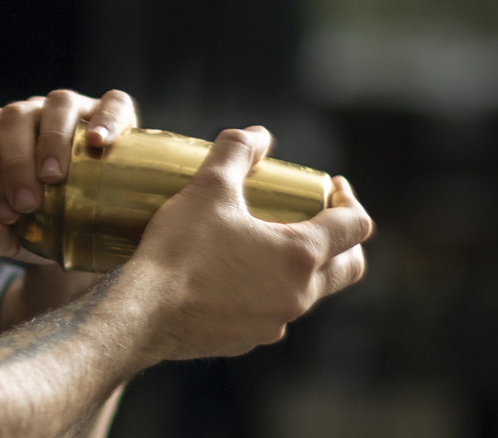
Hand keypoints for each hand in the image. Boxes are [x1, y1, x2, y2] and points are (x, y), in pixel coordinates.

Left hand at [0, 89, 137, 263]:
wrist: (93, 230)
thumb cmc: (45, 226)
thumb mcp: (12, 240)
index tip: (7, 213)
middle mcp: (34, 114)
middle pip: (15, 118)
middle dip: (15, 162)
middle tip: (28, 204)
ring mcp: (75, 111)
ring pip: (59, 103)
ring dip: (52, 138)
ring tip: (53, 176)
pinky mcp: (115, 115)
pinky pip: (113, 104)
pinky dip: (107, 119)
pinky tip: (99, 142)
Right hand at [123, 126, 373, 361]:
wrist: (141, 315)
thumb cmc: (179, 251)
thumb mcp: (207, 188)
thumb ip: (236, 152)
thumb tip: (257, 135)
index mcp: (299, 256)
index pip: (355, 227)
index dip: (350, 201)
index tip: (333, 189)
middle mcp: (297, 297)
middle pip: (347, 268)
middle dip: (343, 241)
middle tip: (319, 219)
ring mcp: (273, 324)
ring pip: (308, 294)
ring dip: (302, 268)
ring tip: (269, 244)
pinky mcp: (246, 341)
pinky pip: (270, 314)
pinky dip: (266, 293)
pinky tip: (234, 278)